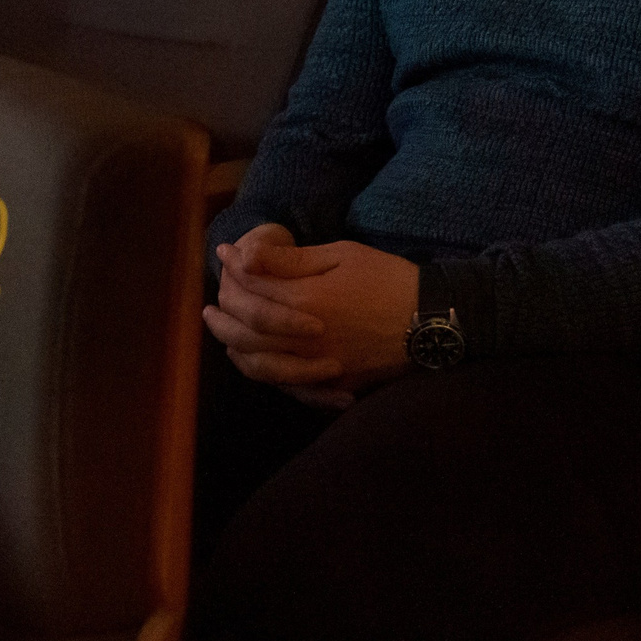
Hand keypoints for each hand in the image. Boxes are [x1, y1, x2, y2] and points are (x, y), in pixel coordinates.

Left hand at [205, 229, 420, 402]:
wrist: (430, 320)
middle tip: (211, 302)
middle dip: (221, 313)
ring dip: (232, 346)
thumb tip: (241, 255)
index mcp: (303, 301)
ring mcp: (314, 366)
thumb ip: (288, 260)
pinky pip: (283, 385)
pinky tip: (252, 360)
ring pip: (256, 364)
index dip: (232, 271)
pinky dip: (260, 373)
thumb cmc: (386, 278)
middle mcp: (301, 340)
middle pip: (243, 331)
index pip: (248, 289)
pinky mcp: (329, 384)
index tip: (224, 256)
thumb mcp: (340, 255)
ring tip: (220, 332)